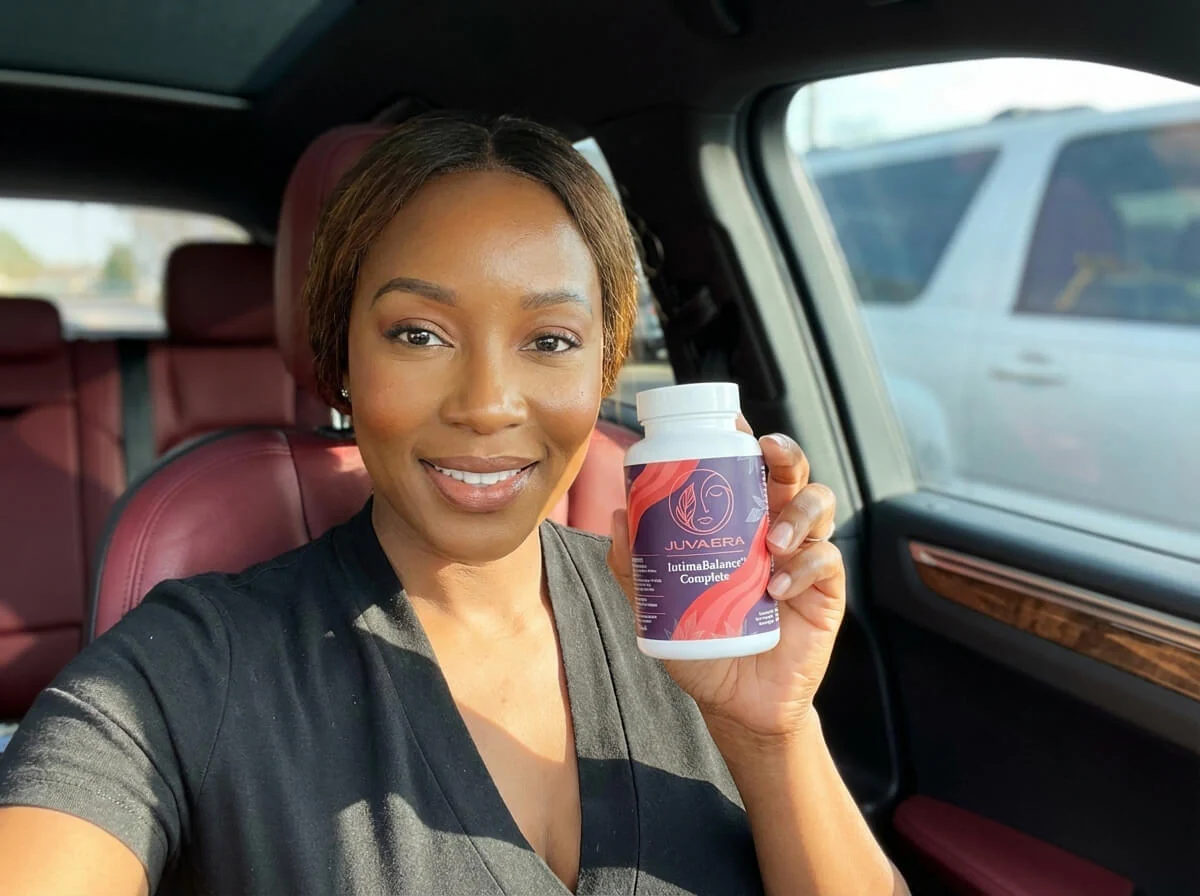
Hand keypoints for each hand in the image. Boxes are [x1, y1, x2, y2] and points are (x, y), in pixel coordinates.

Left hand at [607, 417, 843, 743]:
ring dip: (798, 513)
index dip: (743, 438)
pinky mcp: (825, 588)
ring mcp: (802, 555)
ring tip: (771, 544)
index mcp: (737, 519)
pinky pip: (826, 560)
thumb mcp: (657, 605)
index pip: (744, 467)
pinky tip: (776, 590)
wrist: (735, 702)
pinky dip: (803, 568)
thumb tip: (619, 516)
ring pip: (818, 503)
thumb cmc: (699, 643)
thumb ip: (635, 566)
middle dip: (783, 453)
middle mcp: (773, 526)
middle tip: (767, 455)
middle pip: (790, 471)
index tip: (730, 421)